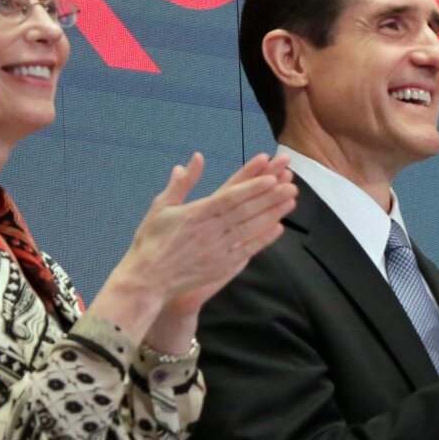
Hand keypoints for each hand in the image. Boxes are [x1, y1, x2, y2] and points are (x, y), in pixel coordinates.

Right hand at [95, 153, 296, 342]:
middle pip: (246, 210)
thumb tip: (195, 159)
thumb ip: (181, 184)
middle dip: (270, 196)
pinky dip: (264, 238)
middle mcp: (209, 230)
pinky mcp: (221, 265)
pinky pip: (247, 249)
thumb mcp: (162, 207)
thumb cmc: (151, 241)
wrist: (147, 280)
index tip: (270, 176)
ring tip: (290, 200)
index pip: (230, 196)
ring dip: (272, 213)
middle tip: (291, 184)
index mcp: (195, 213)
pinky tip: (278, 227)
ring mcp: (217, 249)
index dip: (252, 186)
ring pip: (251, 228)